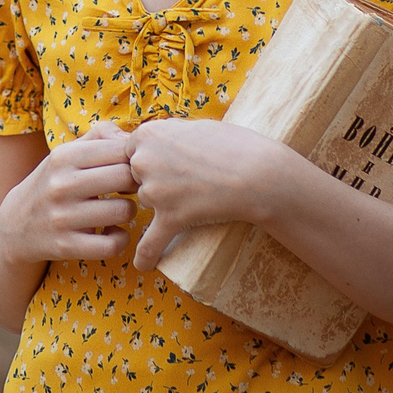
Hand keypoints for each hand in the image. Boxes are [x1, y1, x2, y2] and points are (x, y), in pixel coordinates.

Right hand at [0, 119, 138, 265]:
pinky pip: (113, 244)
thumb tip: (134, 138)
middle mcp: (61, 184)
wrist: (15, 226)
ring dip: (127, 212)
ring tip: (116, 211)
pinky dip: (120, 239)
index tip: (129, 169)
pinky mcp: (66, 246)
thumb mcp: (66, 153)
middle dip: (135, 184)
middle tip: (129, 190)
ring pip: (124, 211)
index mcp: (64, 156)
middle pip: (126, 177)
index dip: (133, 161)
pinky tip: (110, 232)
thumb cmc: (53, 183)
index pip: (120, 150)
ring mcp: (62, 217)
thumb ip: (100, 136)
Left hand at [124, 118, 298, 269]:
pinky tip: (144, 265)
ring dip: (164, 204)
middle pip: (136, 177)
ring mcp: (155, 191)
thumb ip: (167, 134)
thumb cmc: (234, 146)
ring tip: (197, 197)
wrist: (260, 173)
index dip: (152, 158)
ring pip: (147, 202)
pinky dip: (146, 255)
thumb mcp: (193, 126)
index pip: (132, 151)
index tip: (172, 163)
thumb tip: (153, 140)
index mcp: (148, 134)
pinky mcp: (170, 217)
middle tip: (189, 179)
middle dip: (156, 180)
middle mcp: (144, 161)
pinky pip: (150, 243)